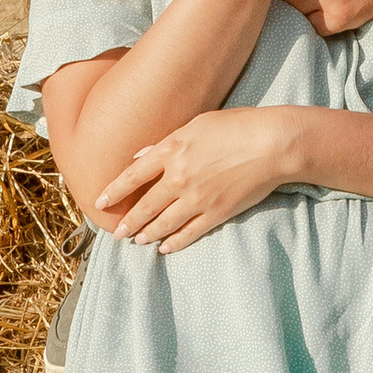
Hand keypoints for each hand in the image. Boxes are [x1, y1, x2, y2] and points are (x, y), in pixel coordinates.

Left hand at [94, 107, 302, 251]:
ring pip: (163, 224)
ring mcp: (197, 199)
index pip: (133, 176)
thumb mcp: (196, 124)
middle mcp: (179, 177)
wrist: (272, 144)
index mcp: (171, 150)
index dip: (114, 190)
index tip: (100, 201)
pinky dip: (174, 243)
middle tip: (117, 233)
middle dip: (128, 222)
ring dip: (147, 234)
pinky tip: (165, 248)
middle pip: (145, 206)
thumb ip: (166, 143)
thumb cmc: (237, 126)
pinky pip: (189, 233)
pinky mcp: (216, 213)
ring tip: (137, 241)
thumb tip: (140, 158)